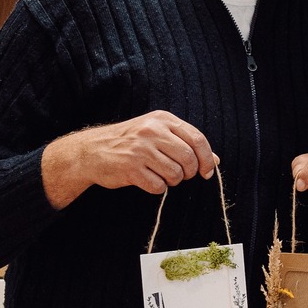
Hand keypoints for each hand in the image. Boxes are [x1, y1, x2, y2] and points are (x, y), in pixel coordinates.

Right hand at [42, 110, 217, 206]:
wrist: (91, 151)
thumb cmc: (130, 143)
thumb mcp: (157, 133)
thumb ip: (185, 143)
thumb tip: (215, 160)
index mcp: (162, 119)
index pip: (197, 139)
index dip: (207, 158)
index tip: (207, 171)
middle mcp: (152, 132)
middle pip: (189, 158)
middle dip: (189, 172)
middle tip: (181, 175)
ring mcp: (140, 150)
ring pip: (176, 174)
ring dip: (173, 181)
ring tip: (161, 176)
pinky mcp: (130, 169)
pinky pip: (159, 186)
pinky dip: (158, 188)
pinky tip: (148, 180)